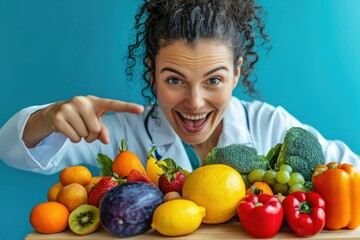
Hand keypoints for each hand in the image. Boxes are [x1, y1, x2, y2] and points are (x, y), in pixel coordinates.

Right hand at [23, 95, 143, 146]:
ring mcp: (69, 108)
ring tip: (75, 127)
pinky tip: (67, 129)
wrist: (54, 114)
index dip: (128, 107)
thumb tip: (106, 140)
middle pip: (96, 129)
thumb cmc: (80, 118)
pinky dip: (72, 139)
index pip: (114, 105)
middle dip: (91, 135)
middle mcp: (82, 101)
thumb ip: (102, 131)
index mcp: (95, 102)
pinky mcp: (58, 118)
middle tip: (84, 129)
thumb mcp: (93, 122)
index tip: (141, 109)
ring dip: (81, 137)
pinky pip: (74, 138)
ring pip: (84, 135)